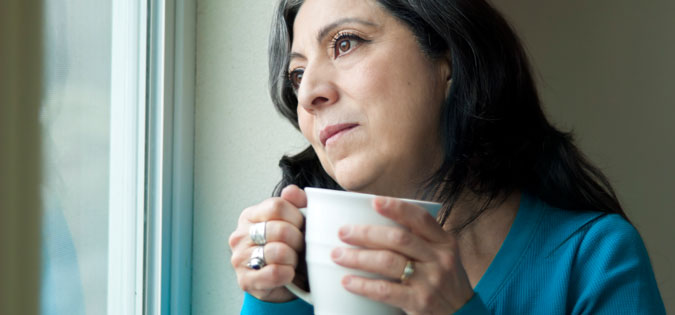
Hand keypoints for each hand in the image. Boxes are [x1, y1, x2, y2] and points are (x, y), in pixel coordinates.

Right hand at [228, 185, 305, 301]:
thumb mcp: (293, 221)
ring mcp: (240, 258)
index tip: (301, 226)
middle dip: (298, 240)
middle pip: (280, 229)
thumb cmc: (287, 248)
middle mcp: (240, 235)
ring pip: (279, 252)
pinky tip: (289, 273)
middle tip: (300, 247)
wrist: (282, 283)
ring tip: (293, 261)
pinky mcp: (245, 280)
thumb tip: (291, 191)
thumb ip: (296, 202)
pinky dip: (288, 274)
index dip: (296, 217)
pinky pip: (275, 273)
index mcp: (250, 216)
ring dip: (294, 258)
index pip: (277, 206)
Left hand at [330, 197, 473, 313]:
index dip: (397, 208)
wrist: (463, 314)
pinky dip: (363, 285)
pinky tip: (348, 281)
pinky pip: (385, 290)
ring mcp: (430, 281)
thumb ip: (420, 240)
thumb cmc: (445, 281)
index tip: (374, 201)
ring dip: (358, 257)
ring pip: (388, 262)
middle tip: (343, 232)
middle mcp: (439, 258)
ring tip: (338, 255)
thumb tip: (378, 223)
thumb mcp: (442, 256)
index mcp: (444, 242)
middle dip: (366, 233)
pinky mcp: (419, 302)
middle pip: (398, 239)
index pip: (420, 219)